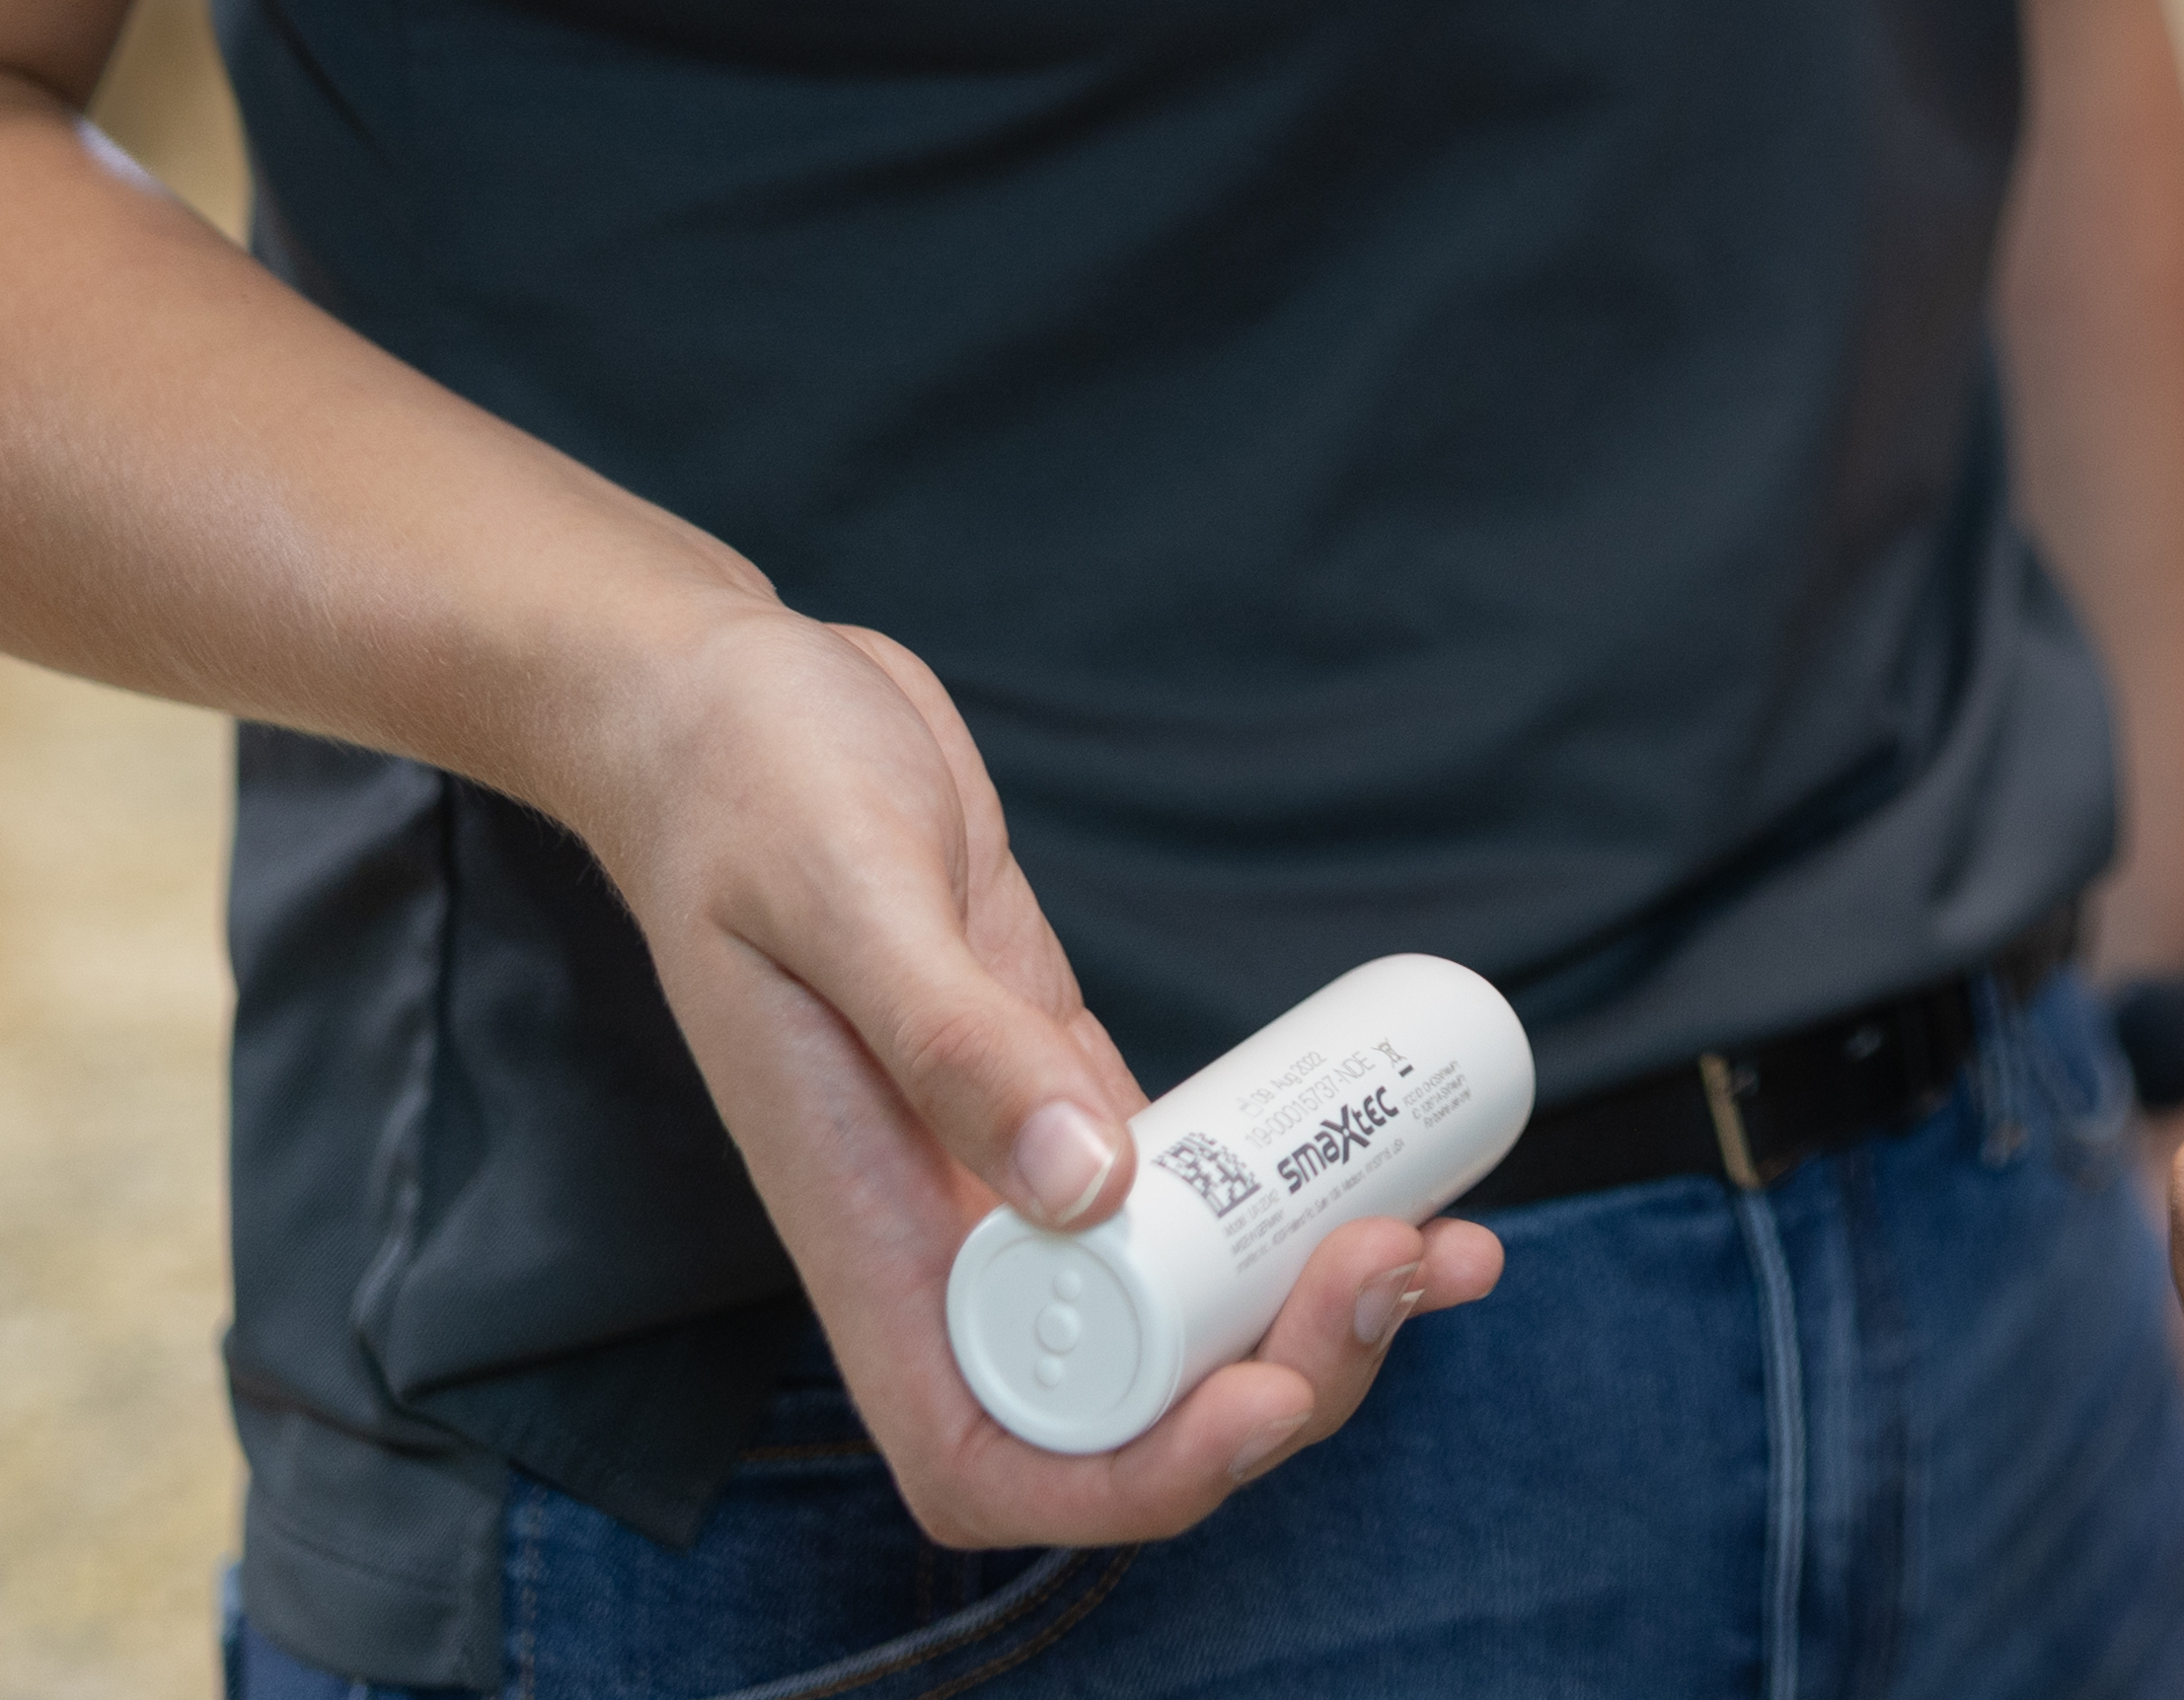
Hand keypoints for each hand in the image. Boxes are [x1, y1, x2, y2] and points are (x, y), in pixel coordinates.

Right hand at [579, 600, 1506, 1551]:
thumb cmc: (748, 787)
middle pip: (1124, 1402)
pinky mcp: (1064, 1088)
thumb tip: (1090, 1188)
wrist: (734, 704)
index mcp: (861, 1237)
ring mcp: (1012, 1170)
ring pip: (1178, 1308)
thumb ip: (949, 1036)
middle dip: (1276, 1375)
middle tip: (1394, 1263)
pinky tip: (1398, 1166)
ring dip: (1313, 1307)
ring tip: (1450, 1243)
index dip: (1126, 1479)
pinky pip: (1196, 1193)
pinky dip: (1295, 1201)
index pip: (985, 1451)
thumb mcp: (842, 890)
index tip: (1259, 1397)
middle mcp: (940, 1237)